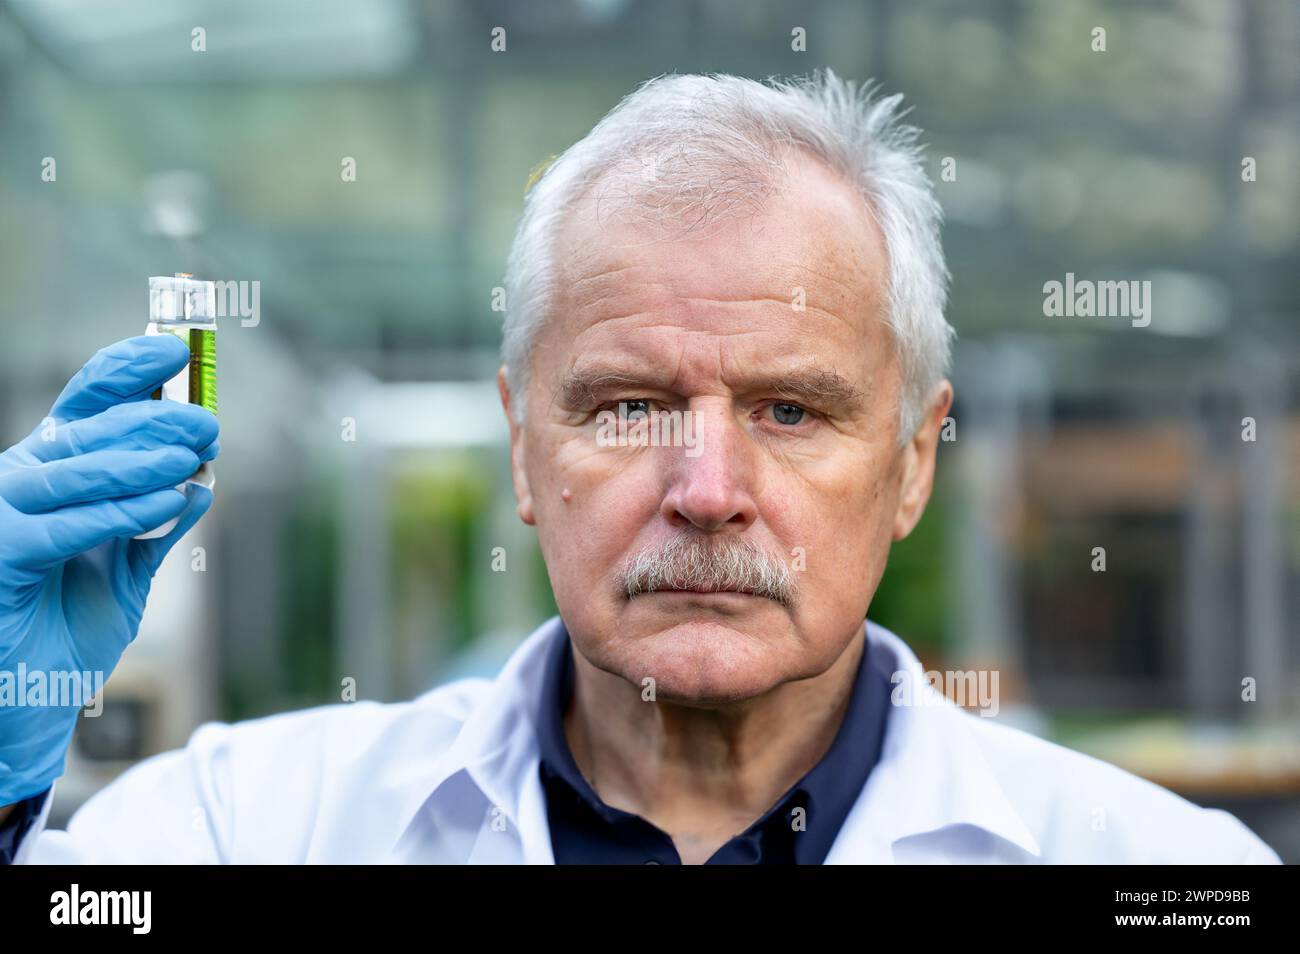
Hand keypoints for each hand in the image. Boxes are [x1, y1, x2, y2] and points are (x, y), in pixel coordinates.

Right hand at [0, 336, 218, 803]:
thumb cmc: (68, 631)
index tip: (173, 351)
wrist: (27, 703)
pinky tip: (168, 500)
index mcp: (50, 476)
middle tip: (206, 421)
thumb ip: (157, 527)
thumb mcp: (127, 571)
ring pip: (73, 469)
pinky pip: (64, 525)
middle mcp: (19, 483)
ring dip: (141, 459)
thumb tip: (202, 480)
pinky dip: (119, 510)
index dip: (123, 372)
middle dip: (153, 419)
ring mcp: (1, 515)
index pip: (84, 406)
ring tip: (194, 453)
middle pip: (87, 431)